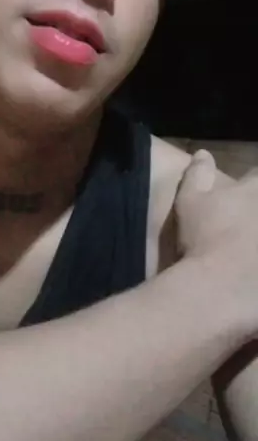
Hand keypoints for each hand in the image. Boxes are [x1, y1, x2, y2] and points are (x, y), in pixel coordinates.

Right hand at [175, 151, 257, 339]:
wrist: (218, 288)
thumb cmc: (201, 239)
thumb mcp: (189, 201)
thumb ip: (197, 174)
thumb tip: (203, 153)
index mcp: (253, 192)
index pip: (257, 177)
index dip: (252, 184)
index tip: (246, 193)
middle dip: (256, 211)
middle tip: (247, 224)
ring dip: (257, 234)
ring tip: (250, 244)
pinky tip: (253, 271)